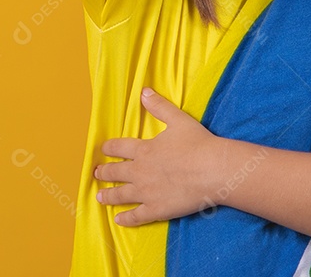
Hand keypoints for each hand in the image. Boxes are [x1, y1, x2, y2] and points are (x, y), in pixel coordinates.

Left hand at [95, 87, 226, 226]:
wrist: (213, 170)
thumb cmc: (198, 144)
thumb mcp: (178, 119)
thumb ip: (158, 106)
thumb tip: (143, 91)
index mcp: (143, 150)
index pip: (118, 148)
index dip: (109, 148)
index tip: (103, 149)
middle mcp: (140, 172)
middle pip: (115, 173)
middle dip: (104, 173)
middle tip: (97, 174)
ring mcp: (146, 193)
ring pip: (120, 195)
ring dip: (108, 196)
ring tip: (100, 197)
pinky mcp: (156, 210)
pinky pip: (136, 216)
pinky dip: (125, 219)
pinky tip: (118, 220)